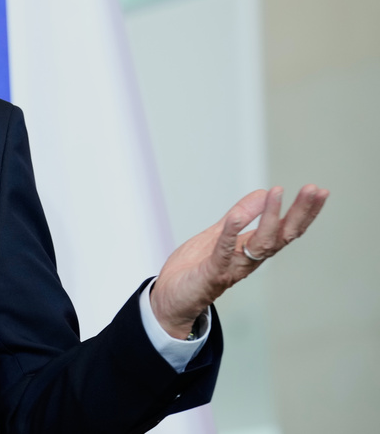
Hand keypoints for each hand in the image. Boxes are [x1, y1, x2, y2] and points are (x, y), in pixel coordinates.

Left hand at [151, 184, 328, 338]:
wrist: (170, 299)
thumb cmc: (195, 268)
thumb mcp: (218, 235)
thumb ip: (240, 217)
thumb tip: (264, 192)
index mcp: (251, 250)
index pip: (284, 230)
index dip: (302, 212)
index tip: (319, 191)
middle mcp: (248, 260)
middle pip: (282, 236)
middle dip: (299, 213)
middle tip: (314, 190)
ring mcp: (232, 267)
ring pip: (260, 244)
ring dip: (270, 218)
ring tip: (277, 193)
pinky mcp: (211, 274)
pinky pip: (223, 253)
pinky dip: (230, 235)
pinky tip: (238, 217)